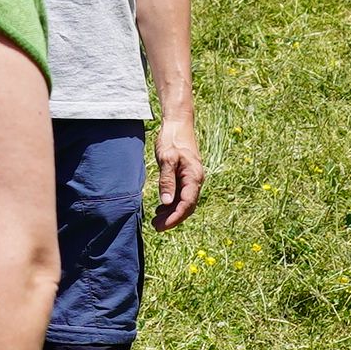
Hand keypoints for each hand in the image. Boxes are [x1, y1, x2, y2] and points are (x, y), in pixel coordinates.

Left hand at [150, 113, 208, 228]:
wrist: (178, 123)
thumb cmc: (173, 138)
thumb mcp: (167, 159)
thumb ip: (167, 181)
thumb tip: (167, 203)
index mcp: (194, 177)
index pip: (187, 203)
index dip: (175, 217)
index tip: (162, 226)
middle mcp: (195, 180)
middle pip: (186, 206)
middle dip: (172, 218)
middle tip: (155, 226)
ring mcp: (190, 178)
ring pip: (183, 201)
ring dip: (171, 212)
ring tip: (155, 220)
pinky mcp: (184, 175)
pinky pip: (180, 194)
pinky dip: (171, 203)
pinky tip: (160, 208)